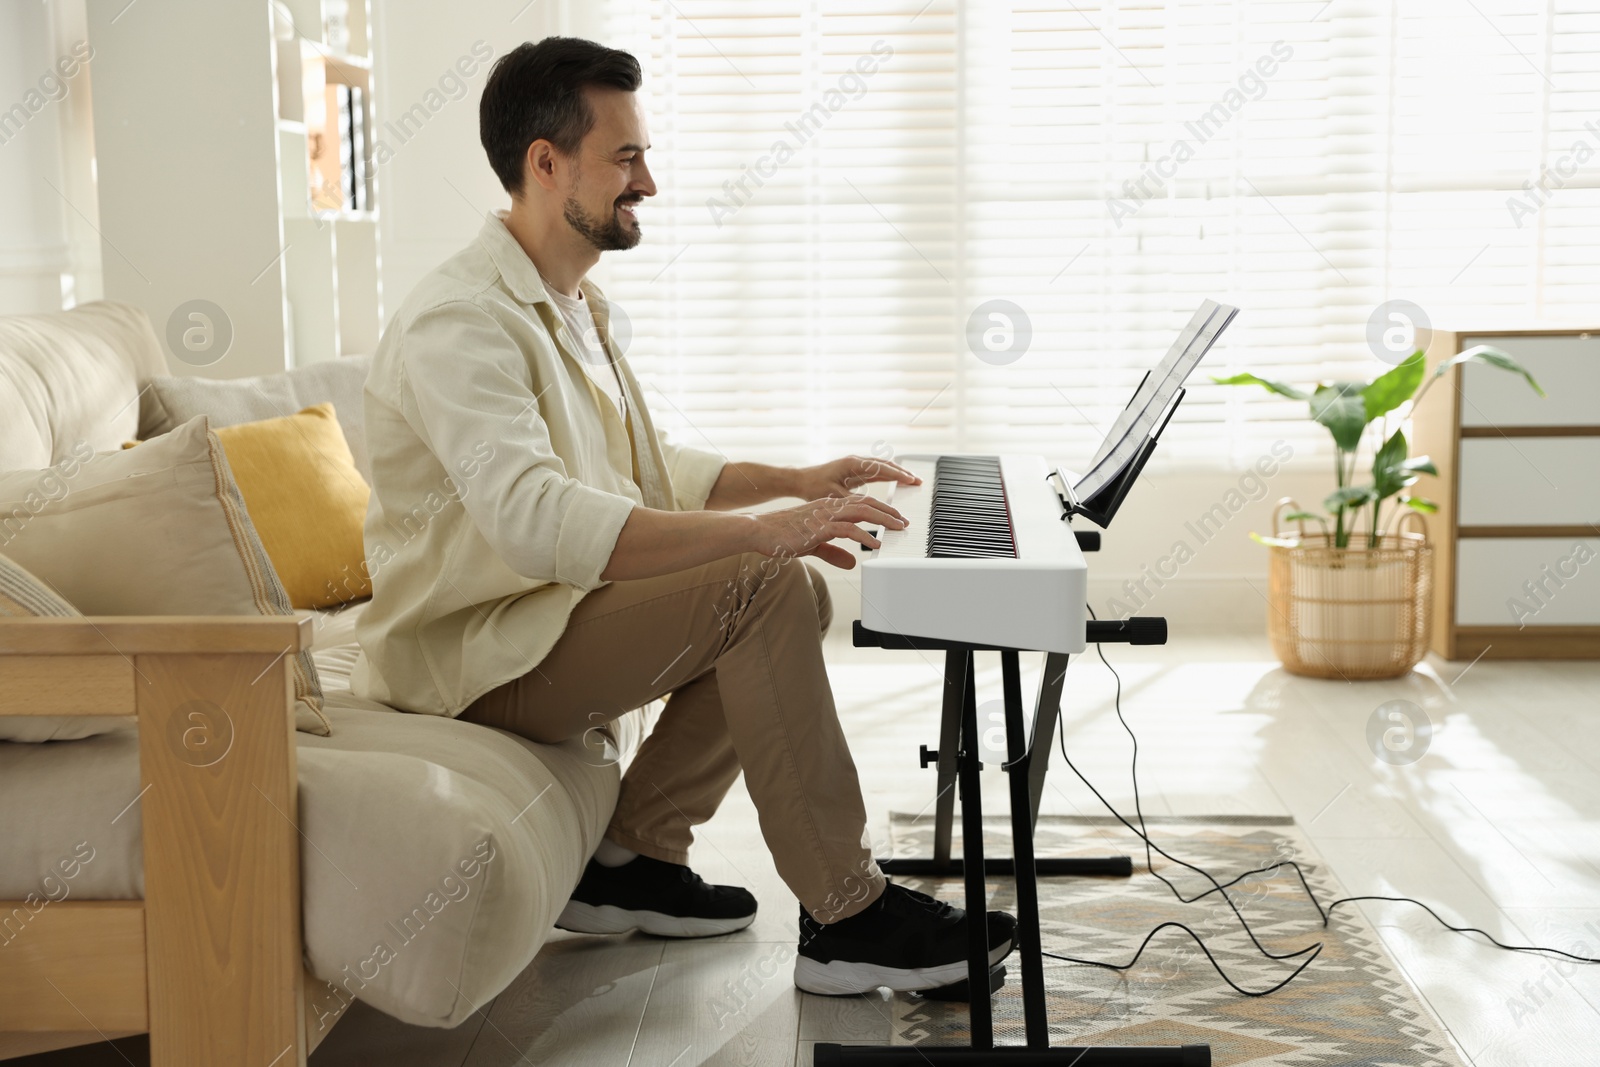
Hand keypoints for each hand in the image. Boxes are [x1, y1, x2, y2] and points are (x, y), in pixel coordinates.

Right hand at [748, 495, 908, 569]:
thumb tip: (851, 562)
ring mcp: (825, 514)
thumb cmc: (781, 536)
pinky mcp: (819, 527)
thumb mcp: (813, 546)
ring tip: (898, 528)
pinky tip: (875, 543)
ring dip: (883, 519)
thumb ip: (833, 552)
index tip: (894, 517)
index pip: (860, 502)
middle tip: (904, 521)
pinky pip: (848, 529)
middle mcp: (829, 506)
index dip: (880, 508)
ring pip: (862, 511)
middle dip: (888, 511)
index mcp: (828, 507)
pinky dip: (865, 535)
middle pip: (867, 503)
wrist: (759, 530)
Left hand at [795, 455, 921, 498]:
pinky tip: (897, 481)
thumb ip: (853, 502)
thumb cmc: (814, 487)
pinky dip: (889, 475)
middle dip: (903, 473)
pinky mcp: (855, 471)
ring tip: (912, 481)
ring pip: (883, 467)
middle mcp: (857, 462)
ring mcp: (857, 465)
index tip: (912, 481)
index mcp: (853, 465)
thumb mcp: (834, 497)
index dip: (898, 475)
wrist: (801, 480)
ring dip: (898, 473)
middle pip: (886, 465)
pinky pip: (877, 471)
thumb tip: (871, 508)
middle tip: (919, 482)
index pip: (882, 468)